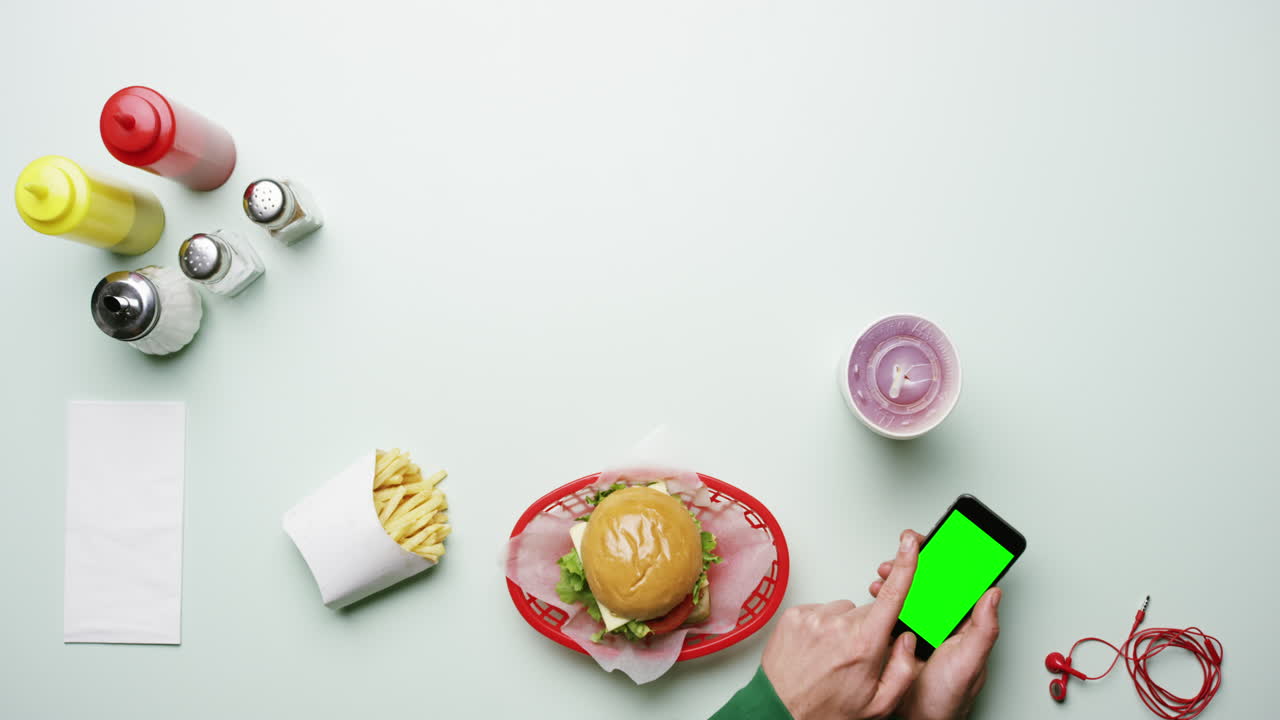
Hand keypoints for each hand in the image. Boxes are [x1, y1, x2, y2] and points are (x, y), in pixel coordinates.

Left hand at [761, 531, 921, 719]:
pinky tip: (815, 648)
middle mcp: (838, 625)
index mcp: (864, 643)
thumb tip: (905, 639)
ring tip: (830, 654)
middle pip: (867, 611)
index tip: (909, 544)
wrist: (781, 711)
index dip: (905, 566)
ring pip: (842, 610)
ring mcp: (813, 617)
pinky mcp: (794, 614)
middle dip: (866, 629)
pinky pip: (819, 611)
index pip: (891, 596)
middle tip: (852, 657)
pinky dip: (821, 626)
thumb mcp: (878, 703)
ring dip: (841, 627)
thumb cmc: (827, 710)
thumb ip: (903, 669)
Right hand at [868, 530, 1001, 719]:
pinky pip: (890, 611)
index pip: (960, 583)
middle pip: (931, 583)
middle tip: (906, 550)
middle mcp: (942, 623)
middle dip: (917, 563)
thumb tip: (994, 593)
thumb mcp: (970, 662)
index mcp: (964, 624)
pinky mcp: (899, 636)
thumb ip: (984, 628)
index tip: (941, 541)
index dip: (951, 560)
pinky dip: (882, 600)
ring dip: (896, 579)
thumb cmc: (948, 699)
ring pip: (909, 594)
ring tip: (886, 573)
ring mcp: (919, 629)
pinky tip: (877, 595)